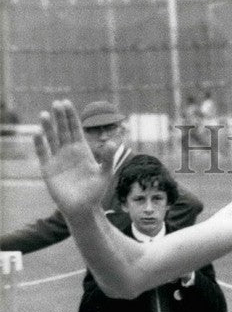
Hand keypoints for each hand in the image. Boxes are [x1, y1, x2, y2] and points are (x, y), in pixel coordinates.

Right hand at [33, 100, 112, 215]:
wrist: (83, 209)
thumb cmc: (95, 193)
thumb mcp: (104, 175)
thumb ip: (108, 159)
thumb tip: (114, 142)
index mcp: (82, 150)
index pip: (75, 129)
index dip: (71, 116)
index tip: (66, 102)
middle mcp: (68, 152)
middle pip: (62, 130)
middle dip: (59, 117)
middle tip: (56, 103)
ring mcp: (57, 159)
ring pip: (51, 139)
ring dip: (47, 127)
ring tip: (44, 114)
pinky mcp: (48, 169)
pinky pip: (43, 153)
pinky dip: (40, 144)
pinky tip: (37, 133)